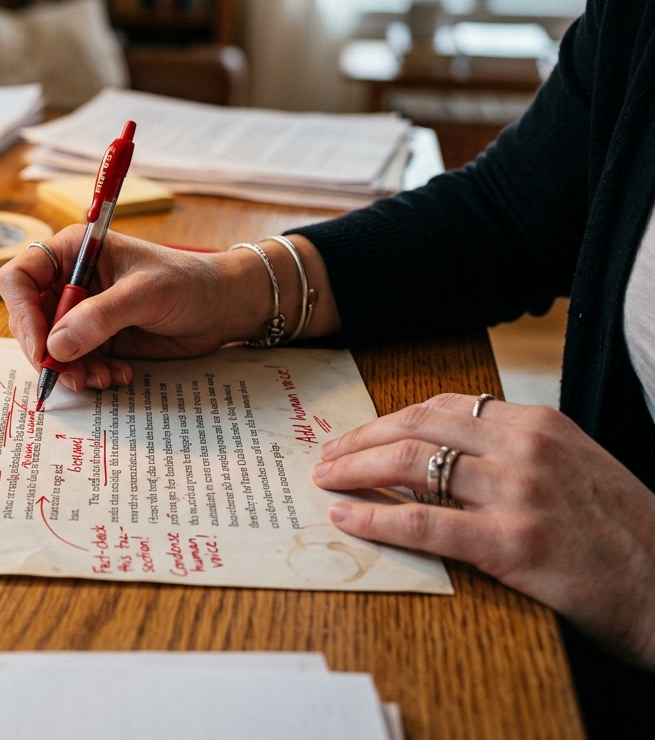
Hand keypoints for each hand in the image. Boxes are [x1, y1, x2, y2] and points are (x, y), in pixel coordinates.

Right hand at [0, 228, 277, 392]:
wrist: (223, 307)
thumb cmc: (188, 283)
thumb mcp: (145, 294)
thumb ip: (100, 317)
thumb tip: (56, 346)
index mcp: (74, 251)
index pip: (21, 278)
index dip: (23, 313)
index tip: (42, 348)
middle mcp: (71, 280)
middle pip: (29, 319)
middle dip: (47, 352)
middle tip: (72, 375)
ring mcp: (82, 311)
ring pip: (50, 347)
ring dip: (70, 369)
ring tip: (103, 379)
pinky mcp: (97, 338)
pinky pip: (75, 362)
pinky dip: (90, 375)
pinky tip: (118, 376)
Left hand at [312, 393, 654, 666]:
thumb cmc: (626, 534)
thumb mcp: (577, 468)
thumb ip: (518, 452)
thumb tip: (449, 453)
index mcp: (539, 424)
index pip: (442, 407)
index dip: (389, 420)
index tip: (359, 436)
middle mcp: (525, 448)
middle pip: (416, 427)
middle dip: (360, 441)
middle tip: (326, 456)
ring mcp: (519, 493)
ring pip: (410, 467)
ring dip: (355, 473)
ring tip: (326, 482)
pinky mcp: (513, 544)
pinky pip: (423, 523)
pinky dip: (375, 519)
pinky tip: (347, 519)